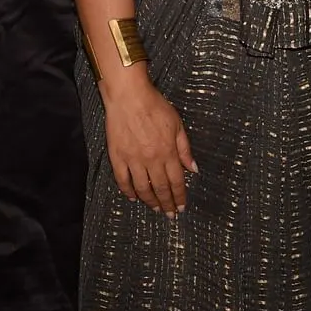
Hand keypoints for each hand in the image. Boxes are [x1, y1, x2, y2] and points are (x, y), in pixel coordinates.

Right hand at [100, 74, 197, 218]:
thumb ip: (184, 148)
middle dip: (167, 203)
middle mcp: (151, 160)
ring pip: (142, 188)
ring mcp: (133, 160)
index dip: (180, 196)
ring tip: (155, 208)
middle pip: (161, 188)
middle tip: (170, 214)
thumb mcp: (177, 124)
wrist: (129, 96)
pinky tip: (133, 197)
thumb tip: (193, 169)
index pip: (177, 181)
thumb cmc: (155, 106)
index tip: (181, 207)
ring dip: (150, 201)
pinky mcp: (117, 156)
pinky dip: (128, 191)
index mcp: (168, 152)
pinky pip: (123, 180)